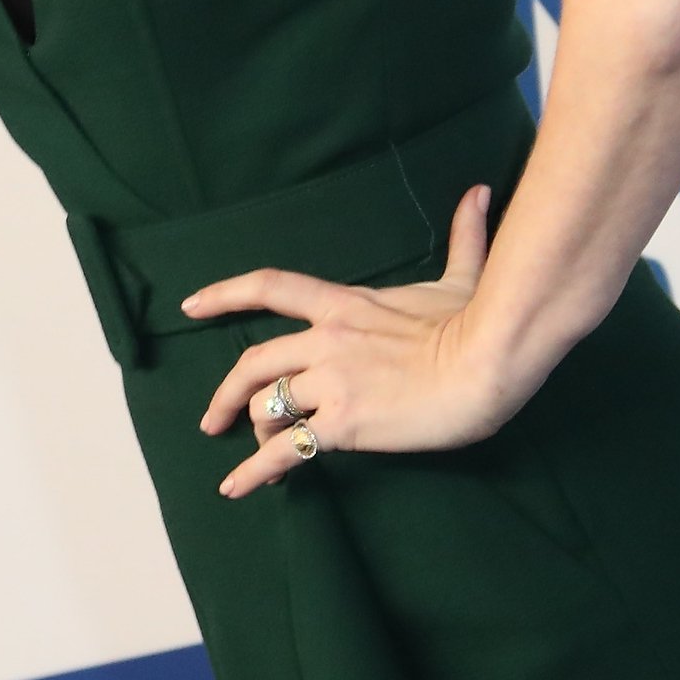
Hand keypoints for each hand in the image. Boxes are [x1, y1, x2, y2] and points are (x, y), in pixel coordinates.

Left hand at [186, 183, 518, 497]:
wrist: (489, 362)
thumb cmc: (478, 321)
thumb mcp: (461, 277)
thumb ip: (463, 237)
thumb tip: (478, 191)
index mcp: (344, 304)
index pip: (270, 287)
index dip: (224, 294)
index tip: (191, 305)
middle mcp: (325, 339)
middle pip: (252, 362)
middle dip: (226, 393)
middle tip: (213, 417)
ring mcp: (331, 381)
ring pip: (267, 407)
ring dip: (256, 434)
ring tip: (255, 455)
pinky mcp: (343, 422)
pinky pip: (286, 450)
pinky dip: (254, 472)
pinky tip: (236, 488)